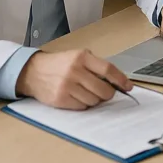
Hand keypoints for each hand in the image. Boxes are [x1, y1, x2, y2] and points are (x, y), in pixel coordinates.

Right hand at [15, 49, 131, 109]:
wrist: (33, 72)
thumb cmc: (60, 64)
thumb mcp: (78, 56)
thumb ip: (95, 65)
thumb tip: (116, 81)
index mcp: (82, 57)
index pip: (108, 69)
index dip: (121, 80)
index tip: (128, 86)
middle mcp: (75, 71)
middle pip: (103, 89)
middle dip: (108, 93)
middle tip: (106, 92)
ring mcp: (67, 86)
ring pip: (94, 100)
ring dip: (96, 99)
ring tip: (88, 93)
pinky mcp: (60, 99)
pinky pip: (82, 107)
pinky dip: (85, 104)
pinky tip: (79, 97)